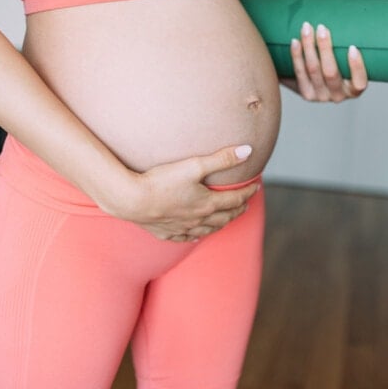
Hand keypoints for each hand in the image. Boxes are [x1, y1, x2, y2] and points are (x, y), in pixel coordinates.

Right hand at [104, 145, 259, 242]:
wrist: (131, 200)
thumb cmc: (162, 181)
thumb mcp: (195, 165)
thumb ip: (223, 159)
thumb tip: (249, 151)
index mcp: (207, 204)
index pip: (235, 199)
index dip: (247, 193)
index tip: (256, 187)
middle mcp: (198, 219)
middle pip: (224, 217)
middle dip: (237, 209)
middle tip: (245, 203)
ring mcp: (182, 227)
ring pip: (208, 229)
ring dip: (221, 223)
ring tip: (227, 219)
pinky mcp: (165, 232)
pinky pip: (185, 237)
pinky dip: (195, 235)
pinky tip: (197, 235)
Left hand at [281, 22, 367, 101]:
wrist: (317, 85)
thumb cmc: (340, 66)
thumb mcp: (348, 63)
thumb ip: (348, 49)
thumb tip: (358, 17)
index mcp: (354, 90)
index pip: (360, 82)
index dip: (356, 66)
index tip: (353, 47)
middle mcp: (338, 96)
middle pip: (330, 72)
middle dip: (325, 48)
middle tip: (321, 27)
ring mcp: (321, 97)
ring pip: (313, 70)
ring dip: (309, 46)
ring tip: (306, 28)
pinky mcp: (306, 94)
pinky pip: (300, 73)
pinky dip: (297, 56)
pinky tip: (295, 42)